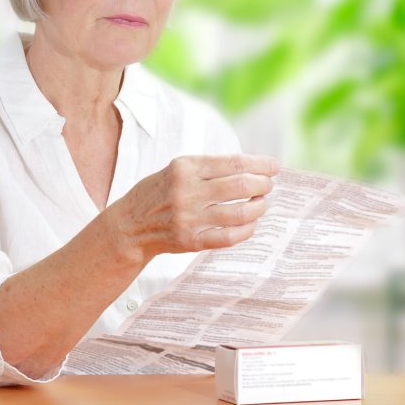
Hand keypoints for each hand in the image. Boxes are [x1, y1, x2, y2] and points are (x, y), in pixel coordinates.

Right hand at [104, 154, 279, 262]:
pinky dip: (247, 229)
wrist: (130, 225)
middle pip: (241, 185)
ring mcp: (189, 218)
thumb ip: (209, 168)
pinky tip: (250, 224)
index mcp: (185, 168)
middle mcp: (187, 191)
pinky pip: (229, 237)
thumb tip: (251, 167)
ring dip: (258, 207)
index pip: (234, 163)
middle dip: (263, 185)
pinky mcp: (191, 241)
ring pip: (240, 212)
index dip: (260, 164)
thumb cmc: (158, 193)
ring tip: (260, 203)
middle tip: (268, 186)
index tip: (274, 166)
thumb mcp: (176, 169)